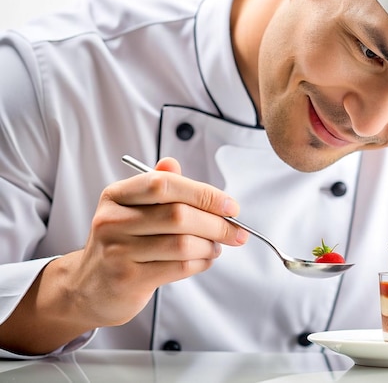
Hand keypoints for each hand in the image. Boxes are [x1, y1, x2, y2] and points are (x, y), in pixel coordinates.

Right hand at [74, 157, 247, 326]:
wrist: (88, 288)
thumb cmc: (119, 244)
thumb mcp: (130, 209)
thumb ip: (156, 187)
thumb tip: (174, 162)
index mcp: (117, 196)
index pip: (165, 184)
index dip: (204, 193)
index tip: (230, 205)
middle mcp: (113, 220)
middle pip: (179, 215)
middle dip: (217, 224)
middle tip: (236, 231)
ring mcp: (118, 251)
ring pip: (182, 244)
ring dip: (210, 245)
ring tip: (217, 246)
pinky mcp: (128, 279)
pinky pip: (179, 267)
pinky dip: (201, 263)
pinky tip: (205, 260)